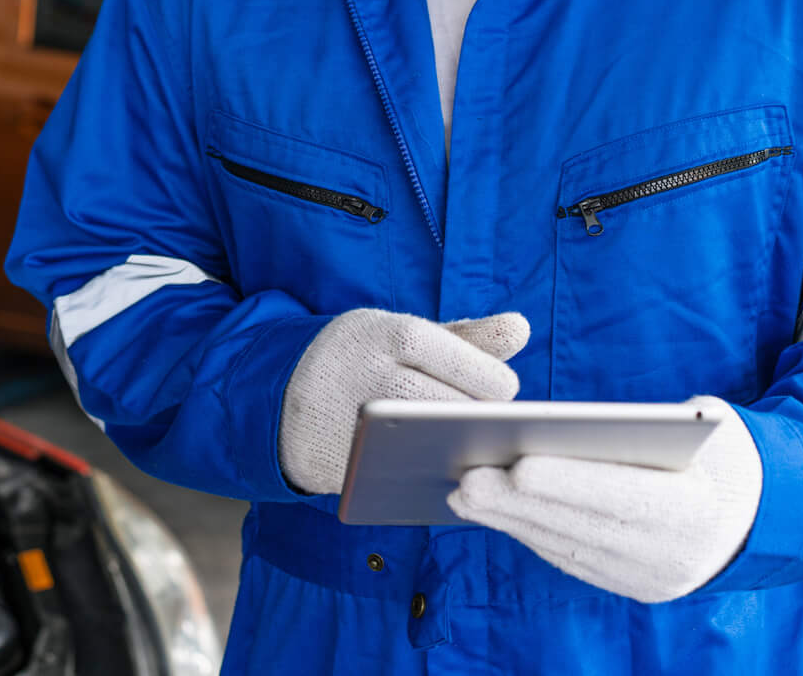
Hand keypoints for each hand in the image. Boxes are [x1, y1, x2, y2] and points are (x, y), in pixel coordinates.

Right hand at [279, 308, 528, 495]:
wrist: (279, 393)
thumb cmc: (364, 359)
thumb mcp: (405, 335)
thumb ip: (466, 336)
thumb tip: (523, 328)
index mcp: (383, 332)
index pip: (451, 354)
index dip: (486, 376)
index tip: (504, 391)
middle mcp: (361, 372)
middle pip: (436, 401)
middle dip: (471, 416)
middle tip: (492, 425)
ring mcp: (343, 420)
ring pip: (413, 439)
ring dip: (450, 447)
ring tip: (472, 447)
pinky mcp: (334, 462)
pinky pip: (387, 473)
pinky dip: (417, 474)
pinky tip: (440, 472)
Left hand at [445, 396, 762, 603]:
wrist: (759, 520)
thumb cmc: (725, 455)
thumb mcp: (709, 430)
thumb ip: (654, 431)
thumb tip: (580, 431)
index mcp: (698, 511)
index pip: (625, 499)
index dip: (569, 484)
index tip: (518, 464)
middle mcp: (671, 556)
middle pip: (584, 529)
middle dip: (520, 505)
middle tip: (468, 479)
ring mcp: (647, 580)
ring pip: (568, 549)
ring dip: (511, 522)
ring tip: (466, 491)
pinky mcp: (627, 587)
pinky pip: (571, 559)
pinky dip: (530, 533)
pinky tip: (495, 510)